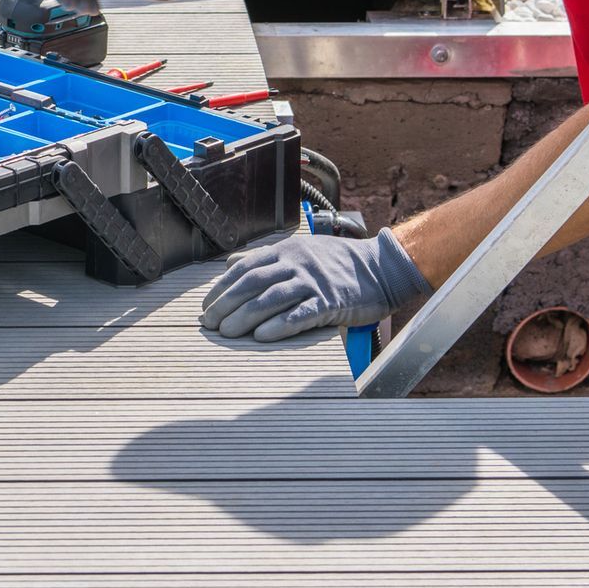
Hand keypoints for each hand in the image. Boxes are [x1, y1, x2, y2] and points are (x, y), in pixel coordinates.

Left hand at [200, 227, 431, 341]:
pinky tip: (262, 336)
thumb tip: (229, 264)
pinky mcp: (330, 302)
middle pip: (252, 284)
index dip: (221, 288)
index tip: (207, 306)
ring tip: (228, 333)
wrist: (381, 267)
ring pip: (271, 299)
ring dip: (245, 317)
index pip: (244, 268)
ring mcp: (313, 282)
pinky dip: (279, 326)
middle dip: (227, 304)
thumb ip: (264, 258)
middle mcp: (296, 263)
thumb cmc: (338, 263)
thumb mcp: (300, 250)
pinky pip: (300, 314)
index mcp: (285, 250)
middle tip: (209, 323)